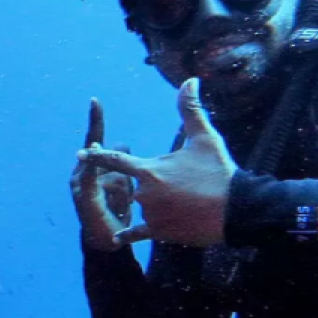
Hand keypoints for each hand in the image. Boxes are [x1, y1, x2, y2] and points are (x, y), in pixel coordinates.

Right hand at [69, 98, 133, 251]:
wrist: (106, 241)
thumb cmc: (115, 209)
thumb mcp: (122, 182)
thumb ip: (121, 162)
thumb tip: (123, 143)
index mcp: (90, 166)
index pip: (96, 139)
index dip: (96, 120)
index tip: (95, 101)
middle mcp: (80, 172)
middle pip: (110, 159)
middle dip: (123, 180)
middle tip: (124, 198)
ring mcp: (81, 185)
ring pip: (115, 174)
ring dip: (124, 195)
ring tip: (119, 212)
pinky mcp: (86, 199)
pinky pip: (101, 185)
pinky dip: (110, 193)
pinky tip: (108, 203)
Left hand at [76, 78, 236, 246]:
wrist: (237, 211)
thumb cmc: (220, 172)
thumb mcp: (204, 137)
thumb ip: (190, 109)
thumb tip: (190, 79)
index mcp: (149, 169)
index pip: (115, 160)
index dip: (96, 156)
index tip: (80, 153)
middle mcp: (143, 193)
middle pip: (135, 186)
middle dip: (153, 185)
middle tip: (184, 186)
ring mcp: (150, 214)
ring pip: (143, 207)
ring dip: (156, 205)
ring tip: (185, 204)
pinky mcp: (159, 233)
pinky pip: (138, 233)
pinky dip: (130, 235)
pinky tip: (119, 237)